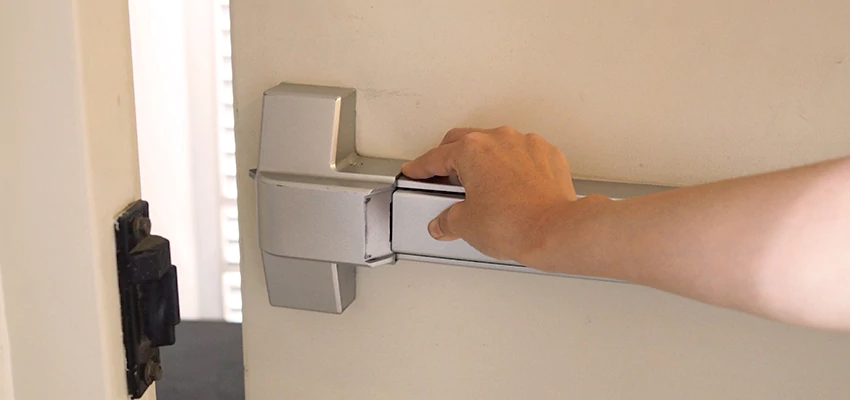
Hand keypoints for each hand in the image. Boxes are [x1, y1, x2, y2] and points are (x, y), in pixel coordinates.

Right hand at [401, 126, 577, 263]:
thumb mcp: (465, 225)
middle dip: (449, 158)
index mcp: (472, 150)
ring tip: (480, 186)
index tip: (414, 172)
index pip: (435, 157)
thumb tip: (444, 222)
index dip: (420, 168)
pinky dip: (512, 167)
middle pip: (464, 142)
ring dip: (484, 161)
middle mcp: (500, 139)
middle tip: (443, 178)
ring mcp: (526, 144)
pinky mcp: (548, 156)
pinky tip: (510, 188)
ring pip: (496, 145)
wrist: (556, 232)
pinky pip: (522, 155)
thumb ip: (447, 220)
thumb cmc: (516, 224)